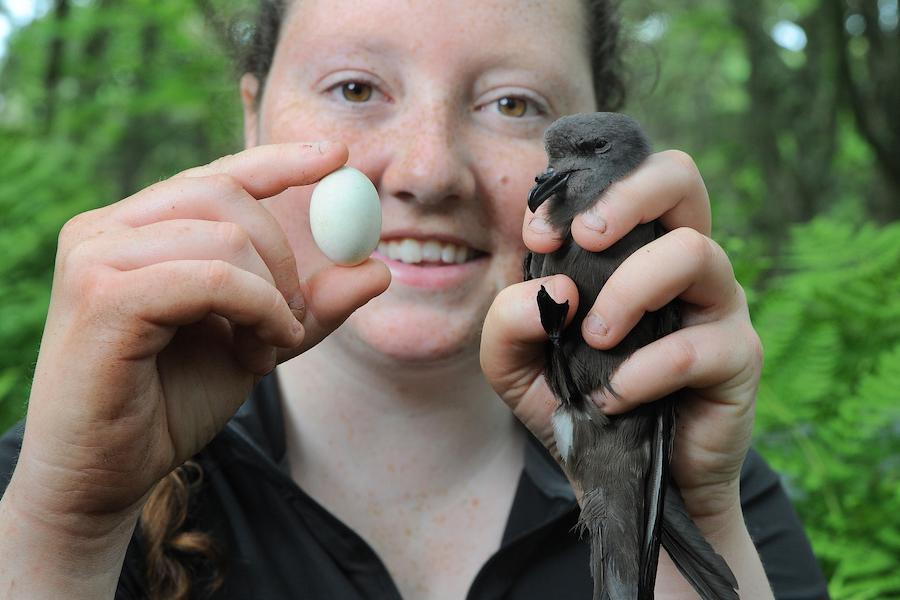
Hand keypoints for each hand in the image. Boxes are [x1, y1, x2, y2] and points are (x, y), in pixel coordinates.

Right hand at [7, 142, 390, 534]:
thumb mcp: (256, 345)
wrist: (102, 478)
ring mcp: (95, 256)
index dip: (279, 161)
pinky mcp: (101, 296)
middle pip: (226, 195)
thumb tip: (377, 268)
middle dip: (283, 257)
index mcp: (134, 230)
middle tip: (294, 316)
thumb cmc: (169, 406)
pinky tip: (260, 353)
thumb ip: (309, 306)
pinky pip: (214, 277)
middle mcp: (105, 229)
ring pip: (226, 236)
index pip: (215, 176)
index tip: (338, 158)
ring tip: (263, 350)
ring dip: (269, 297)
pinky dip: (257, 310)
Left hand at [481, 150, 762, 525]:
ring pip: (693, 251)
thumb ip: (509, 322)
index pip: (623, 178)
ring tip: (594, 338)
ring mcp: (715, 304)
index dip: (578, 191)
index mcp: (631, 247)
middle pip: (680, 177)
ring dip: (630, 290)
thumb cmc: (574, 401)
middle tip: (586, 239)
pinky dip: (641, 373)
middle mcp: (679, 261)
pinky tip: (612, 399)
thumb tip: (553, 291)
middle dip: (627, 196)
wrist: (621, 477)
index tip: (537, 238)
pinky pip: (693, 346)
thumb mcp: (516, 365)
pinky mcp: (738, 356)